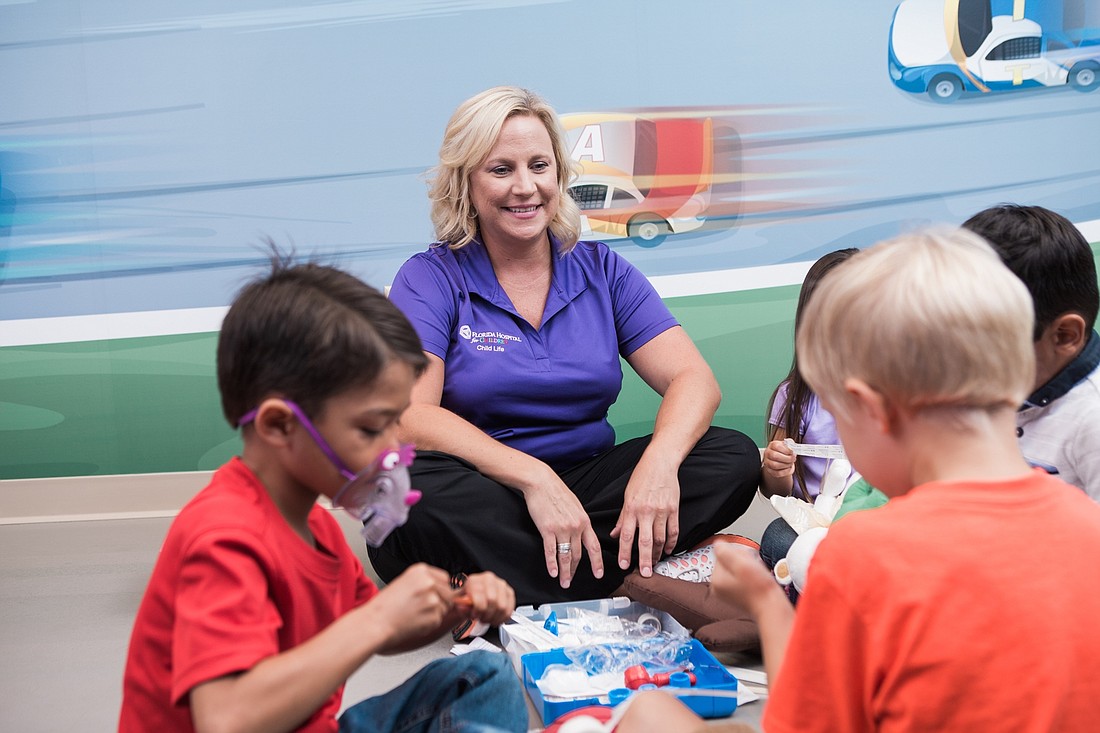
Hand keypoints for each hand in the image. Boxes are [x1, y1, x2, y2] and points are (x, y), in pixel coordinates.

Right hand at [365, 563, 453, 647]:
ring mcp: (433, 599)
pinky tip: (415, 621)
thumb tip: (447, 589)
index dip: (439, 589)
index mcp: (421, 570)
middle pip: (449, 592)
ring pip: (446, 607)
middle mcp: (429, 582)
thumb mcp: (405, 583)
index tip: (431, 595)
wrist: (376, 623)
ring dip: (435, 612)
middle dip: (440, 601)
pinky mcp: (434, 616)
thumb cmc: (385, 606)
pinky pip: (439, 620)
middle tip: (421, 607)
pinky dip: (430, 623)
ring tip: (415, 613)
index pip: (445, 578)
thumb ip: (425, 583)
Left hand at [448, 571, 515, 627]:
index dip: (477, 611)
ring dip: (494, 618)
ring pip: (503, 607)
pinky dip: (503, 618)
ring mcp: (501, 585)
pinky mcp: (509, 592)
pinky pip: (510, 609)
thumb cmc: (465, 601)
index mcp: (475, 580)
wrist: (471, 599)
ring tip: (488, 618)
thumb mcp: (457, 603)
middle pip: (493, 602)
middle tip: (481, 618)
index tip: (474, 615)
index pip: (480, 598)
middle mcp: (489, 579)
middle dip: (486, 615)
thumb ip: (460, 605)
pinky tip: (495, 618)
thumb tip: (464, 607)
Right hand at [521, 464, 603, 589]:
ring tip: (563, 582)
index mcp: (584, 521)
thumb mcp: (575, 505)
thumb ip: (579, 521)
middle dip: (575, 570)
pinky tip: (553, 572)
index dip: (597, 562)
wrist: (541, 482)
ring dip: (565, 572)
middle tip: (571, 580)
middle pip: (578, 554)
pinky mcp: (547, 529)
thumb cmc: (556, 492)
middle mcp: (576, 526)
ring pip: (566, 556)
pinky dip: (552, 564)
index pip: (594, 546)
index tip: (599, 574)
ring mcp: (562, 529)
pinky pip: (551, 551)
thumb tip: (580, 533)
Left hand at [610, 463, 679, 576]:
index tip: (624, 565)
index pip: (627, 536)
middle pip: (645, 541)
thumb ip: (622, 518)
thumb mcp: (627, 497)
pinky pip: (674, 531)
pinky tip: (668, 549)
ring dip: (658, 553)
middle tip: (645, 573)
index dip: (625, 552)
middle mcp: (646, 512)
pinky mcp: (674, 509)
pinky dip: (672, 542)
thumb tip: (615, 534)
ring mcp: (662, 511)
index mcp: (632, 509)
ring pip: (660, 539)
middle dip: (645, 560)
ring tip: (655, 563)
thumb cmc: (642, 478)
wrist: (660, 463)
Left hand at [710, 543, 784, 616]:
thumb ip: (725, 551)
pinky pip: (741, 577)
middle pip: (728, 561)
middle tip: (753, 570)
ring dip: (746, 567)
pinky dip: (749, 576)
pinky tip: (756, 581)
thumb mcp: (742, 564)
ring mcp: (727, 592)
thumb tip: (717, 544)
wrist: (772, 607)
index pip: (722, 554)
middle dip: (742, 561)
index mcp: (716, 581)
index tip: (747, 563)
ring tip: (755, 576)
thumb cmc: (760, 589)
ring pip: (735, 568)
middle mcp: (718, 588)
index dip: (738, 554)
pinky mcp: (737, 594)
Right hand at [763, 439, 795, 479]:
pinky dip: (785, 471)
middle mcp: (768, 453)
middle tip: (793, 459)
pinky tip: (788, 468)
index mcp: (772, 445)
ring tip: (791, 463)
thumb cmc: (785, 452)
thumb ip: (791, 445)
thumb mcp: (788, 446)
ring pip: (775, 465)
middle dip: (787, 458)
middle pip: (775, 456)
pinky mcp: (770, 470)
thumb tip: (794, 448)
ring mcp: (767, 462)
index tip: (792, 452)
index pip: (777, 446)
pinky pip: (777, 473)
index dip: (786, 450)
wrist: (782, 459)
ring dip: (786, 465)